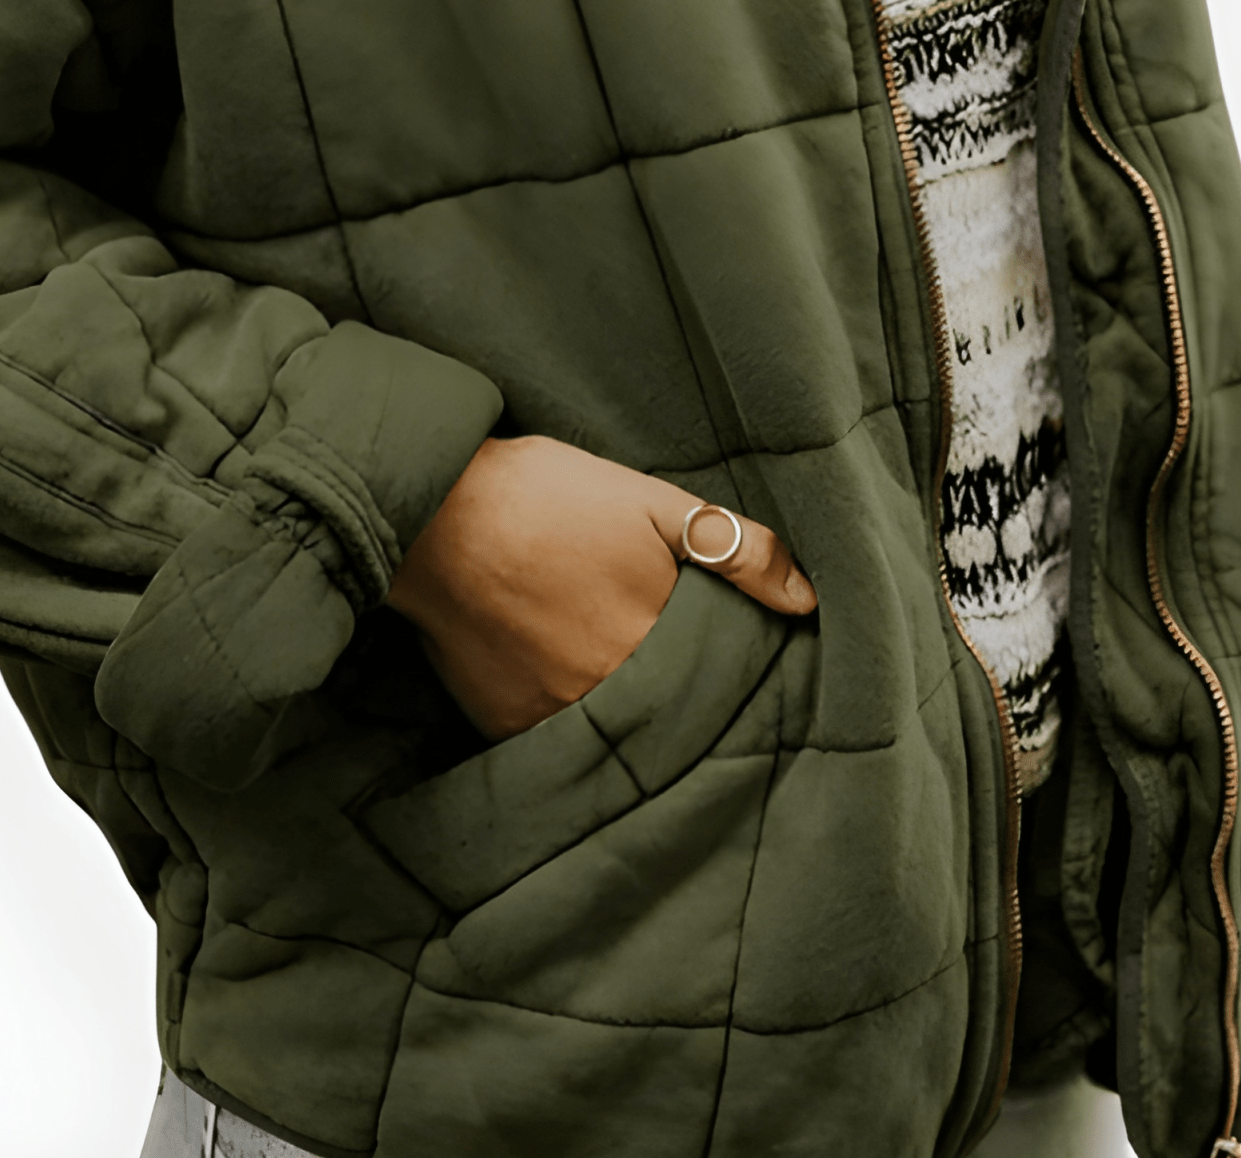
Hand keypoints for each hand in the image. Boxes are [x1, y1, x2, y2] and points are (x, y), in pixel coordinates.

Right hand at [385, 435, 815, 741]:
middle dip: (682, 700)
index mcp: (654, 646)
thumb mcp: (649, 500)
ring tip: (616, 672)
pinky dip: (570, 720)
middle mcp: (608, 700)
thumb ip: (732, 547)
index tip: (730, 658)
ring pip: (614, 734)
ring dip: (627, 713)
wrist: (435, 514)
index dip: (729, 672)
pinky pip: (556, 742)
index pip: (718, 684)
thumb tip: (806, 599)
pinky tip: (565, 680)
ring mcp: (553, 721)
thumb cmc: (544, 497)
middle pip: (668, 717)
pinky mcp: (505, 728)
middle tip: (671, 664)